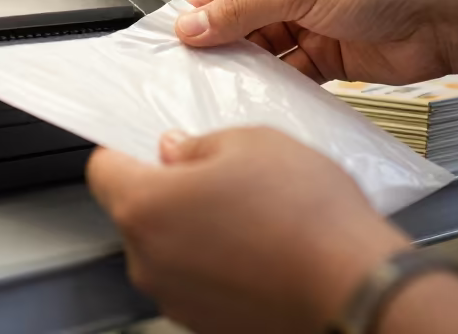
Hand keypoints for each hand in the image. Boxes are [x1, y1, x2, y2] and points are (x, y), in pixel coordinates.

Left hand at [88, 127, 410, 332]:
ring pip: (166, 249)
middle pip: (135, 212)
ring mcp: (175, 299)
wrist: (356, 288)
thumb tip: (177, 150)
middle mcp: (147, 260)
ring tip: (249, 215)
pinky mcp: (205, 324)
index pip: (102, 169)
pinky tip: (259, 249)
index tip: (147, 146)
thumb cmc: (307, 218)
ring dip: (193, 230)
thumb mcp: (252, 142)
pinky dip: (215, 265)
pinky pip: (195, 282)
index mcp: (145, 207)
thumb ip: (197, 143)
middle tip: (217, 177)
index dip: (124, 151)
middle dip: (167, 191)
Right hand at [175, 0, 457, 84]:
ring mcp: (312, 21)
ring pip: (263, 47)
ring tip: (226, 83)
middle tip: (198, 65)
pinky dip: (276, 83)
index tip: (181, 36)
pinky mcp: (329, 55)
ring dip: (248, 65)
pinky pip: (290, 72)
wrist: (446, 16)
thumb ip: (243, 9)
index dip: (202, 7)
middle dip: (221, 40)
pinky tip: (263, 93)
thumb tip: (194, 24)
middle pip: (240, 16)